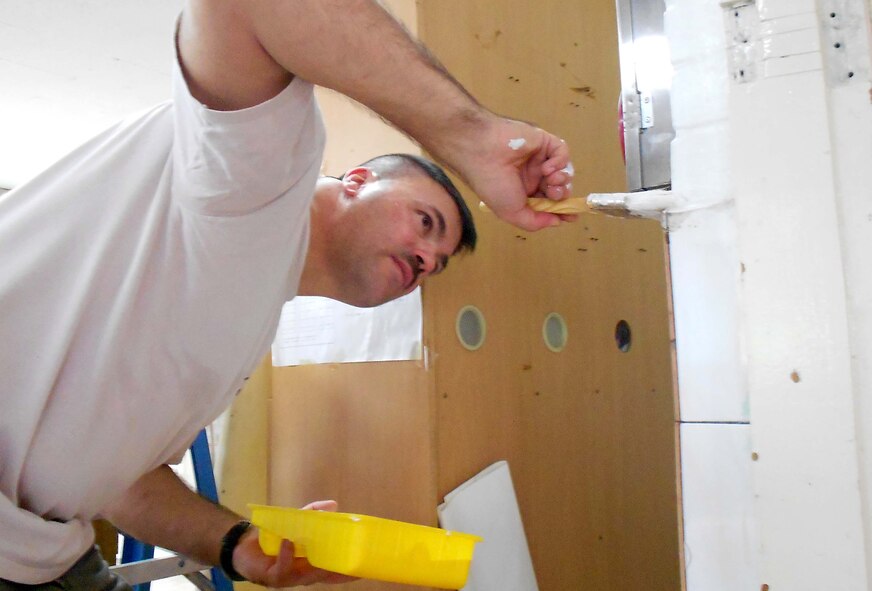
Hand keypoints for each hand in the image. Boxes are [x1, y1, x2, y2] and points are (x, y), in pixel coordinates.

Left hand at [232, 500, 356, 586]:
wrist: (243, 547)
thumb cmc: (273, 538)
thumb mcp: (293, 522)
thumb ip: (311, 514)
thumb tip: (333, 504)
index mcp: (312, 564)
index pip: (335, 570)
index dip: (349, 570)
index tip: (365, 567)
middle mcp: (304, 575)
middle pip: (326, 576)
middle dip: (339, 571)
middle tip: (351, 561)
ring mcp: (290, 578)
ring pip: (307, 576)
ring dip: (315, 564)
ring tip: (322, 548)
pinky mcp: (274, 577)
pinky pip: (283, 567)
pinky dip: (287, 555)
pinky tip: (289, 542)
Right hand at [456, 117, 575, 230]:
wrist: (483, 153)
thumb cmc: (493, 185)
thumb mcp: (512, 213)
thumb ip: (535, 222)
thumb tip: (557, 222)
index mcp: (523, 193)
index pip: (548, 203)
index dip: (561, 210)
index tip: (572, 216)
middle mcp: (532, 176)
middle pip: (558, 187)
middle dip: (561, 195)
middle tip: (555, 195)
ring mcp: (538, 158)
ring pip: (563, 171)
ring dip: (562, 179)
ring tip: (550, 181)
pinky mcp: (543, 141)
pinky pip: (562, 151)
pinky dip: (560, 161)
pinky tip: (546, 167)